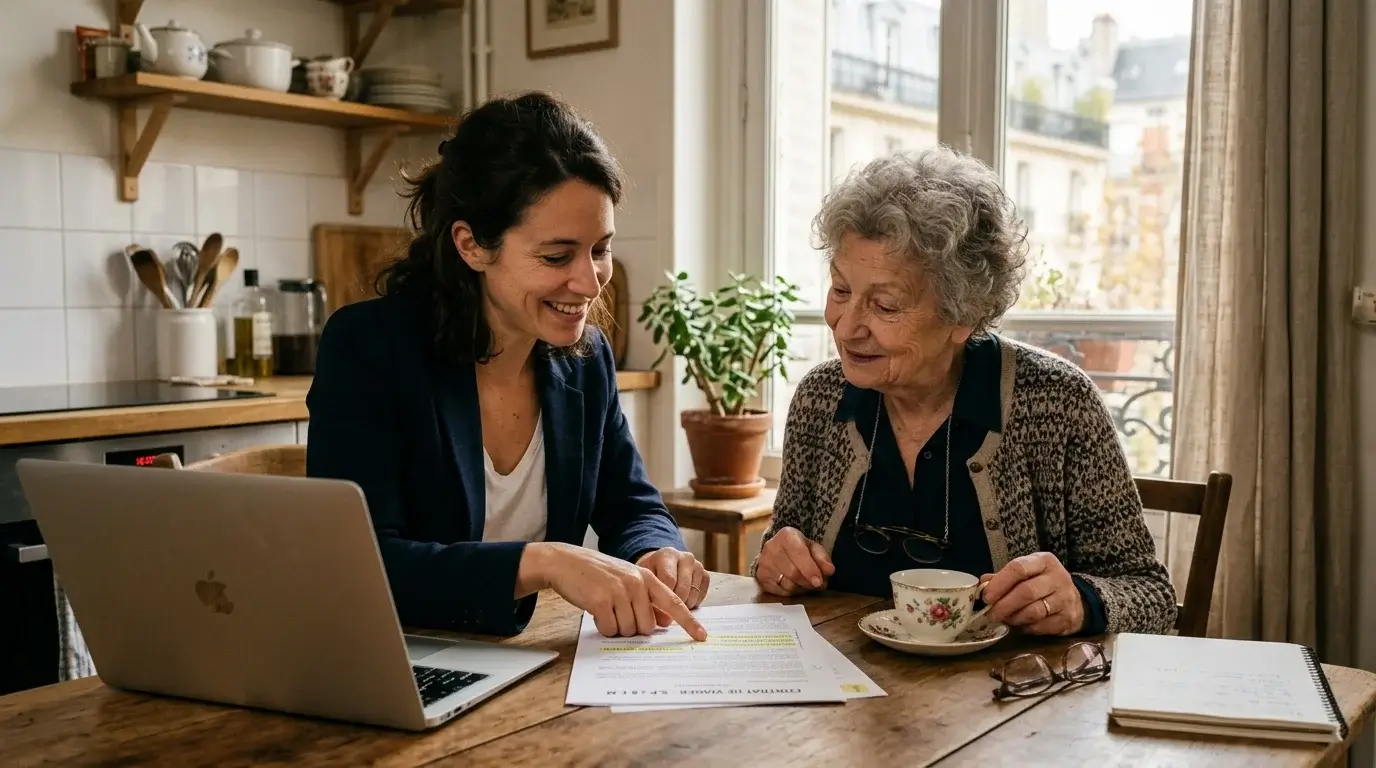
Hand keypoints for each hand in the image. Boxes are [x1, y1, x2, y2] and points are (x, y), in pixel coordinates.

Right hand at [518, 542, 707, 640]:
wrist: (565, 562)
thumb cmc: (597, 574)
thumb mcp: (626, 578)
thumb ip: (645, 597)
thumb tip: (659, 625)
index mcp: (647, 577)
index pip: (674, 603)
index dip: (689, 622)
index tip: (702, 636)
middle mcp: (637, 583)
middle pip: (648, 627)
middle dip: (633, 628)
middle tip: (617, 613)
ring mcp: (619, 591)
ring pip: (629, 631)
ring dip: (616, 627)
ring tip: (605, 609)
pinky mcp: (601, 601)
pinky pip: (610, 629)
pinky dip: (603, 627)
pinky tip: (595, 611)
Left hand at [635, 547, 709, 608]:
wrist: (660, 564)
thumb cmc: (650, 573)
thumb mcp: (644, 581)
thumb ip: (649, 598)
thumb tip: (665, 622)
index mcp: (668, 555)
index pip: (669, 580)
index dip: (664, 598)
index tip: (659, 610)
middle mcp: (685, 557)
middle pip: (683, 588)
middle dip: (674, 605)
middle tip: (665, 612)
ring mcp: (697, 565)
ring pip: (693, 594)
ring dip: (683, 605)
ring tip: (672, 604)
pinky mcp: (705, 574)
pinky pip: (701, 596)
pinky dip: (692, 603)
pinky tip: (682, 600)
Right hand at [755, 527, 835, 595]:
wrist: (779, 550)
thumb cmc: (799, 549)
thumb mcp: (813, 548)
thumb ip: (823, 558)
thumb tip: (829, 570)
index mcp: (786, 535)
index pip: (799, 554)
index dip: (810, 569)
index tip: (819, 581)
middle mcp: (771, 547)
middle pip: (793, 572)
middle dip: (807, 581)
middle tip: (815, 584)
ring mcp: (764, 562)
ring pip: (787, 584)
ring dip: (800, 587)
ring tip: (804, 582)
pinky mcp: (761, 576)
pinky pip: (780, 591)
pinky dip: (790, 591)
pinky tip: (792, 583)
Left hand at [979, 552, 1084, 635]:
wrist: (1075, 600)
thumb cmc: (1042, 584)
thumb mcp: (1027, 573)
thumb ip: (1004, 577)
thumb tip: (982, 584)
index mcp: (1044, 561)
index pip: (1018, 568)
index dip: (999, 583)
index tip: (986, 597)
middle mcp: (1058, 577)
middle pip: (1026, 592)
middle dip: (1004, 605)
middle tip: (991, 614)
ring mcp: (1065, 598)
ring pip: (1034, 611)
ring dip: (1014, 618)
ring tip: (1005, 619)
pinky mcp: (1068, 618)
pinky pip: (1042, 626)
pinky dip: (1027, 628)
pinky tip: (1021, 625)